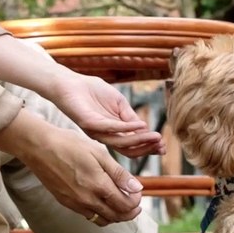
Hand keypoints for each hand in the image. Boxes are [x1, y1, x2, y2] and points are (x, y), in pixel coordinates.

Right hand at [0, 112, 143, 224]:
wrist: (39, 147)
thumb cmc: (69, 145)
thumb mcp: (99, 154)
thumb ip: (119, 174)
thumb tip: (137, 189)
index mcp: (98, 186)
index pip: (125, 205)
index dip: (135, 202)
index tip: (138, 193)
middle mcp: (87, 200)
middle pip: (115, 217)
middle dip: (129, 212)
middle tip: (135, 204)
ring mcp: (75, 203)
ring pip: (101, 220)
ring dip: (115, 216)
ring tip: (120, 205)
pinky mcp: (65, 202)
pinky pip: (88, 215)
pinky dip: (99, 213)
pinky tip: (102, 202)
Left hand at [50, 73, 165, 157]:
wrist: (71, 83)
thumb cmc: (93, 92)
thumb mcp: (119, 104)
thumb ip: (131, 117)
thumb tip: (146, 129)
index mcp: (112, 133)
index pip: (132, 145)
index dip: (148, 146)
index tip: (163, 145)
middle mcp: (104, 136)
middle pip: (128, 149)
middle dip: (147, 147)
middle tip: (162, 145)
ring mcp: (96, 132)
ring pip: (121, 143)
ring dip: (141, 140)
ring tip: (156, 136)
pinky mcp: (89, 124)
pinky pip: (110, 128)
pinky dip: (127, 128)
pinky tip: (141, 124)